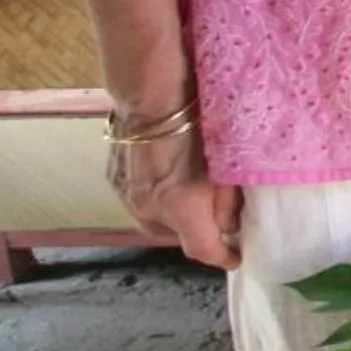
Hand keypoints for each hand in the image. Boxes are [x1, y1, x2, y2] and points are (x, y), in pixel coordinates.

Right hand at [107, 130, 242, 269]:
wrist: (152, 93)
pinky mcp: (114, 179)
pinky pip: (137, 200)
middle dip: (195, 234)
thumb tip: (229, 228)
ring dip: (172, 218)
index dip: (222, 257)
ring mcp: (126, 194)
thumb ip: (227, 204)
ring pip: (153, 221)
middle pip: (175, 237)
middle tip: (213, 223)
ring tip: (189, 203)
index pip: (202, 250)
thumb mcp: (226, 166)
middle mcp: (149, 208)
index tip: (236, 257)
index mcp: (180, 207)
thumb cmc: (198, 123)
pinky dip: (154, 199)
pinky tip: (166, 183)